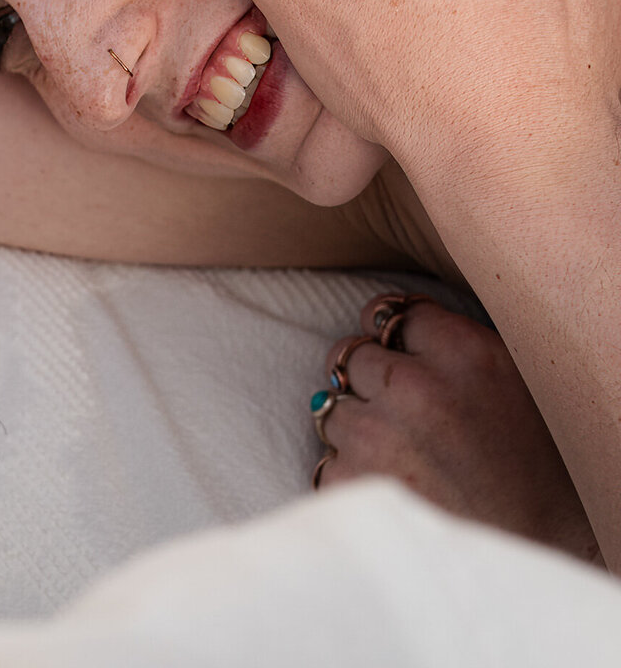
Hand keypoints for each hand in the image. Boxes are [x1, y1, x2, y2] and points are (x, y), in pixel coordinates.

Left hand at [314, 294, 598, 564]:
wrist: (544, 559)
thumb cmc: (539, 473)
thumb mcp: (515, 386)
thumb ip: (455, 349)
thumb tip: (396, 323)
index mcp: (466, 355)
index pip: (393, 314)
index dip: (398, 341)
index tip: (409, 361)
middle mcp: (417, 388)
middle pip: (351, 354)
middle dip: (368, 381)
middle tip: (405, 416)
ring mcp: (379, 435)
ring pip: (330, 405)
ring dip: (355, 427)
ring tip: (401, 458)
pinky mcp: (353, 482)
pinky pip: (328, 460)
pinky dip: (350, 474)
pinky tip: (394, 490)